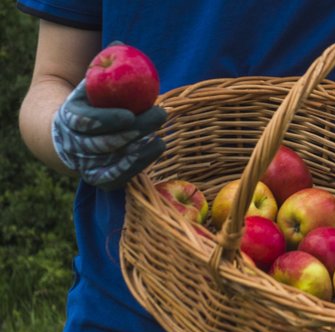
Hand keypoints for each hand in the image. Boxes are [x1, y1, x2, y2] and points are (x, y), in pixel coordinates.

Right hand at [52, 79, 166, 190]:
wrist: (72, 135)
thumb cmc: (91, 103)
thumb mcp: (91, 84)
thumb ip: (103, 68)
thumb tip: (121, 44)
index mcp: (69, 118)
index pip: (86, 122)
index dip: (107, 119)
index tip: (130, 115)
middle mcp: (74, 145)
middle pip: (105, 143)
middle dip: (135, 130)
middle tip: (160, 115)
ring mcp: (86, 165)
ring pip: (114, 160)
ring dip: (140, 150)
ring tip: (159, 137)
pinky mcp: (100, 179)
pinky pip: (120, 176)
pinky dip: (139, 164)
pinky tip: (157, 147)